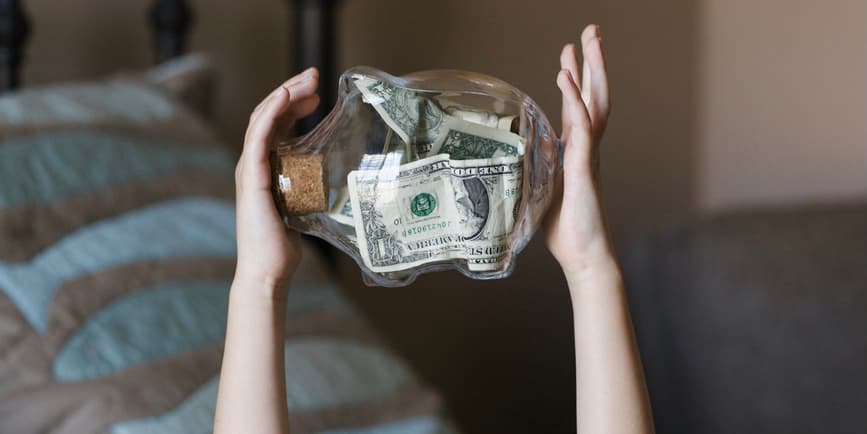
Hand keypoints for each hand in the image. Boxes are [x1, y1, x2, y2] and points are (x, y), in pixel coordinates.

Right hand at [234, 68, 320, 295]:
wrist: (268, 271)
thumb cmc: (283, 246)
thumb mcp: (302, 208)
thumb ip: (309, 191)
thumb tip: (338, 185)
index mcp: (265, 168)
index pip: (276, 125)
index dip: (293, 104)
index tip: (317, 93)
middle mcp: (253, 164)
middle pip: (268, 115)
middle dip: (291, 91)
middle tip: (315, 75)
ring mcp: (249, 170)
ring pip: (262, 119)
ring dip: (283, 94)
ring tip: (307, 80)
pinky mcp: (252, 178)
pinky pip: (258, 138)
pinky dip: (270, 114)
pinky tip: (284, 98)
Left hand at [544, 25, 613, 276]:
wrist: (582, 254)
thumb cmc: (563, 229)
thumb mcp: (540, 192)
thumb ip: (532, 172)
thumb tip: (508, 165)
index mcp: (576, 153)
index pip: (577, 108)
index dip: (574, 82)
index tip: (568, 58)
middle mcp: (586, 148)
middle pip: (594, 96)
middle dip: (592, 62)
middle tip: (590, 31)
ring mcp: (587, 155)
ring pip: (594, 103)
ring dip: (591, 70)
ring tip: (587, 40)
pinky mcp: (583, 167)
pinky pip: (582, 127)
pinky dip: (575, 100)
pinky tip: (567, 77)